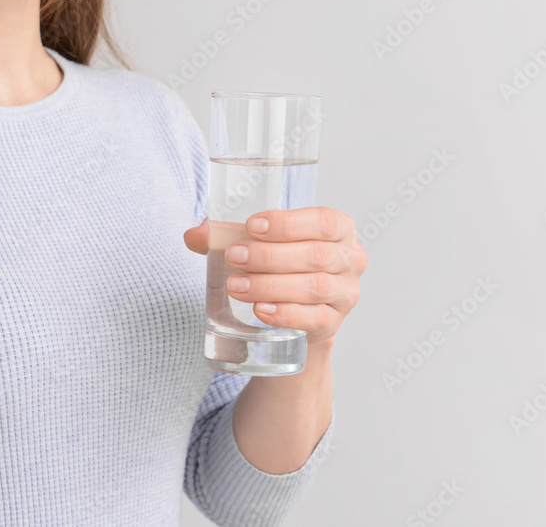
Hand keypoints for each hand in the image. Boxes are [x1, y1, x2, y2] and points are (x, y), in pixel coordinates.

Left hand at [183, 206, 367, 346]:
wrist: (296, 320)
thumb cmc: (280, 268)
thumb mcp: (260, 245)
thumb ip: (227, 236)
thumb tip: (195, 235)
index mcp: (339, 229)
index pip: (323, 221)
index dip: (288, 223)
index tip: (252, 226)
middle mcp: (350, 259)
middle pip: (316, 255)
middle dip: (270, 256)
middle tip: (234, 257)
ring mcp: (345, 294)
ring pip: (314, 287)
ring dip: (271, 285)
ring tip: (236, 286)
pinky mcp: (334, 324)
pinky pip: (315, 319)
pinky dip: (286, 314)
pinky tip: (260, 310)